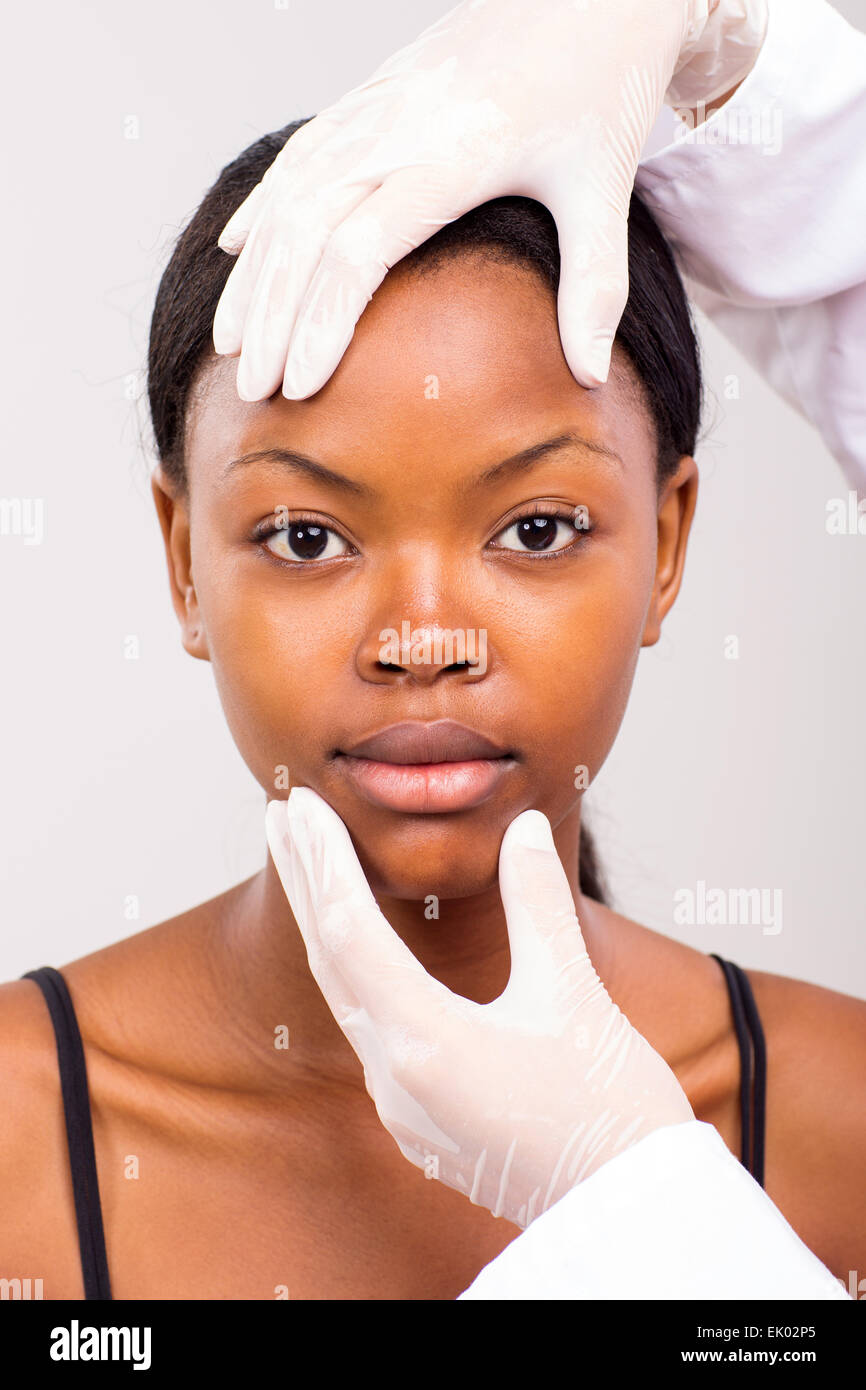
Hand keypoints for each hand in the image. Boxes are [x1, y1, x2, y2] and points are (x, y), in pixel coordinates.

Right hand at [213, 0, 767, 401]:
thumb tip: (591, 375)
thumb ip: (595, 284)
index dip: (322, 321)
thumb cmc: (602, 82)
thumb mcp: (606, 187)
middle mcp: (399, 127)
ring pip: (289, 194)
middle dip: (271, 316)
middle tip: (254, 389)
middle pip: (305, 230)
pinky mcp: (374, 92)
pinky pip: (299, 154)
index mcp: (453, 154)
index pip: (360, 250)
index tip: (301, 387)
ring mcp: (378, 106)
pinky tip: (237, 249)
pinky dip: (262, 206)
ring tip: (230, 342)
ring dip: (254, 273)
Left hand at [265, 787, 693, 1229]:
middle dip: (306, 885)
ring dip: (327, 929)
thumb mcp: (574, 994)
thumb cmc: (612, 1110)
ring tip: (315, 870)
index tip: (301, 805)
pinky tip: (366, 955)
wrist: (629, 1214)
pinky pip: (372, 1033)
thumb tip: (525, 826)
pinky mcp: (423, 1122)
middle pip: (331, 963)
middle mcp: (398, 1079)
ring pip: (347, 1000)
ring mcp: (405, 1107)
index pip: (350, 932)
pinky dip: (358, 976)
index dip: (323, 861)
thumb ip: (537, 905)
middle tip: (282, 816)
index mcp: (427, 1043)